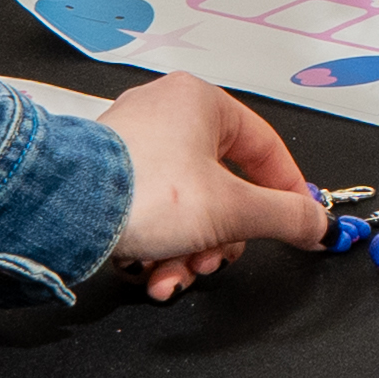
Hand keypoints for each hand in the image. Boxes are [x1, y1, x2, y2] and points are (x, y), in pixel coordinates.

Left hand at [104, 72, 320, 298]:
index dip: (286, 190)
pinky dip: (157, 248)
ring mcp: (133, 144)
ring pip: (186, 208)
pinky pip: (151, 214)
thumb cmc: (142, 191)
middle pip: (222, 187)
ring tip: (174, 275)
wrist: (63, 213)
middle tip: (213, 261)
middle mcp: (165, 114)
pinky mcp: (107, 176)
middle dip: (220, 239)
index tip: (296, 223)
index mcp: (200, 102)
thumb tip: (315, 222)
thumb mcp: (234, 210)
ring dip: (188, 253)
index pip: (265, 147)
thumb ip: (286, 216)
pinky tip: (149, 272)